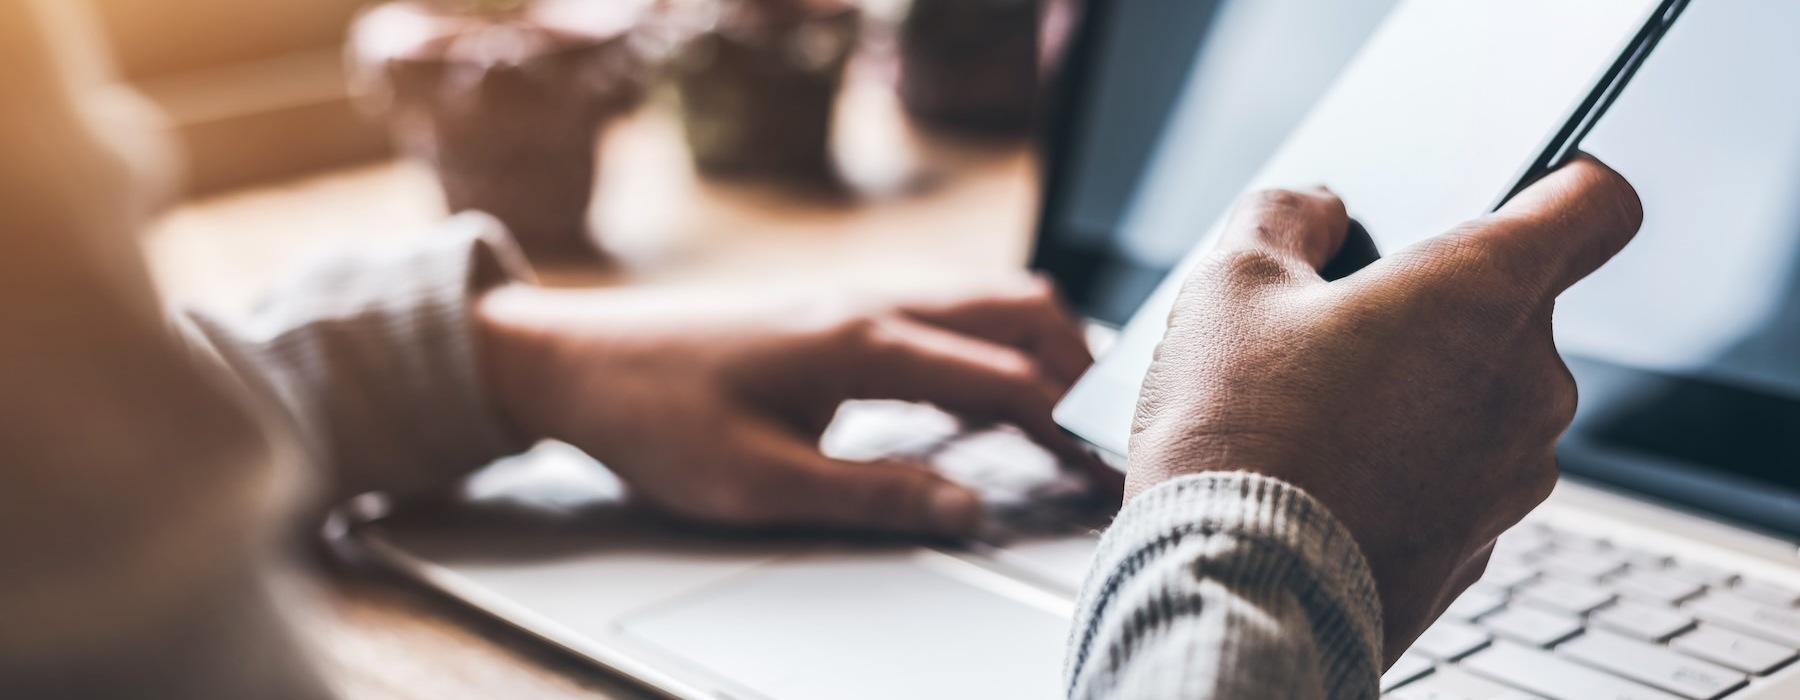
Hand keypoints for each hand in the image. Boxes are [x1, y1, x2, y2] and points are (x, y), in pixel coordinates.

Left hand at [476, 279, 1101, 536]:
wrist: (572, 359)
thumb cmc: (653, 417)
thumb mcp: (759, 483)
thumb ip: (873, 496)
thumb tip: (968, 510)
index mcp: (864, 342)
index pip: (1008, 378)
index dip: (1072, 428)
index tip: (1112, 473)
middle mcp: (873, 302)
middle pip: (1020, 312)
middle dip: (1080, 371)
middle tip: (1104, 440)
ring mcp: (856, 294)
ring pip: (986, 299)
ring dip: (1040, 349)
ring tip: (1065, 418)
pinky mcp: (836, 306)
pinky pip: (946, 308)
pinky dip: (993, 342)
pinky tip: (984, 393)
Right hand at [1128, 155, 1642, 662]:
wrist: (1235, 591)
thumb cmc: (1237, 435)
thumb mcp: (1230, 284)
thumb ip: (1286, 216)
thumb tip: (1316, 211)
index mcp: (1484, 291)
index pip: (1596, 204)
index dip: (1559, 185)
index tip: (1515, 198)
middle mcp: (1528, 382)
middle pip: (1515, 309)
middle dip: (1436, 308)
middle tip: (1338, 328)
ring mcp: (1514, 473)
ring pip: (1483, 398)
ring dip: (1422, 391)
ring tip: (1320, 413)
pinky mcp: (1481, 544)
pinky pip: (1459, 476)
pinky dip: (1410, 466)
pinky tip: (1330, 476)